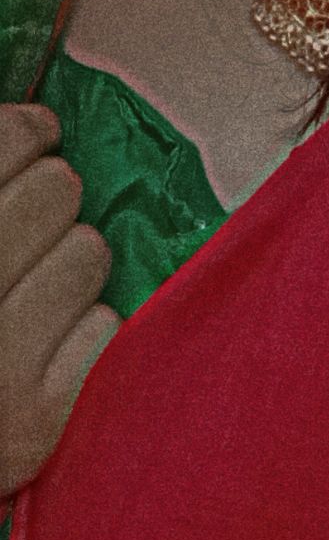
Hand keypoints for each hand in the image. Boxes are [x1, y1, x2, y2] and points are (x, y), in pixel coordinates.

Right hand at [0, 103, 117, 499]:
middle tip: (36, 225)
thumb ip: (0, 187)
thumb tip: (33, 117)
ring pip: (90, 251)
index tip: (38, 134)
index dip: (28, 131)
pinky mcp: (41, 422)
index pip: (6, 141)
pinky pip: (107, 324)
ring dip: (74, 267)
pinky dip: (87, 333)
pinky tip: (51, 352)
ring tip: (38, 296)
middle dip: (52, 201)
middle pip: (56, 189)